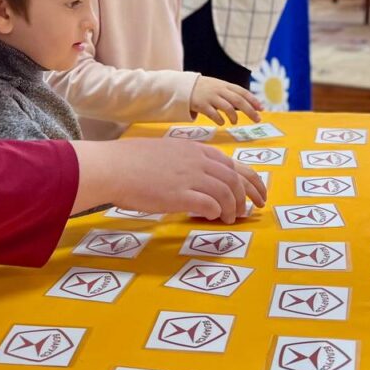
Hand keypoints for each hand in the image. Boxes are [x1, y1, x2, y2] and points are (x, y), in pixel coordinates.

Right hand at [72, 139, 266, 223]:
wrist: (115, 167)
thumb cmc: (132, 161)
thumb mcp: (165, 152)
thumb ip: (184, 162)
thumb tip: (194, 177)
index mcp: (195, 150)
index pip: (231, 164)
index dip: (247, 179)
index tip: (254, 192)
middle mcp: (198, 161)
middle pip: (234, 178)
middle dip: (247, 195)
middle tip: (251, 209)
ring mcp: (190, 178)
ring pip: (227, 193)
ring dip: (233, 208)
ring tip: (232, 219)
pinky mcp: (181, 196)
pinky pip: (210, 205)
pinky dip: (217, 213)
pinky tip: (214, 218)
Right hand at [189, 76, 262, 125]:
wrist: (184, 87)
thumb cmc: (205, 89)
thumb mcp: (218, 86)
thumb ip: (230, 94)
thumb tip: (247, 104)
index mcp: (225, 85)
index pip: (242, 92)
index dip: (253, 100)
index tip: (261, 108)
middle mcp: (219, 90)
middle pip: (238, 100)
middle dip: (250, 110)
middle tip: (257, 119)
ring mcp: (210, 97)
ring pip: (227, 107)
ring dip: (234, 116)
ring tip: (235, 122)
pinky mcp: (201, 104)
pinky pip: (214, 114)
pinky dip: (220, 119)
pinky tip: (222, 122)